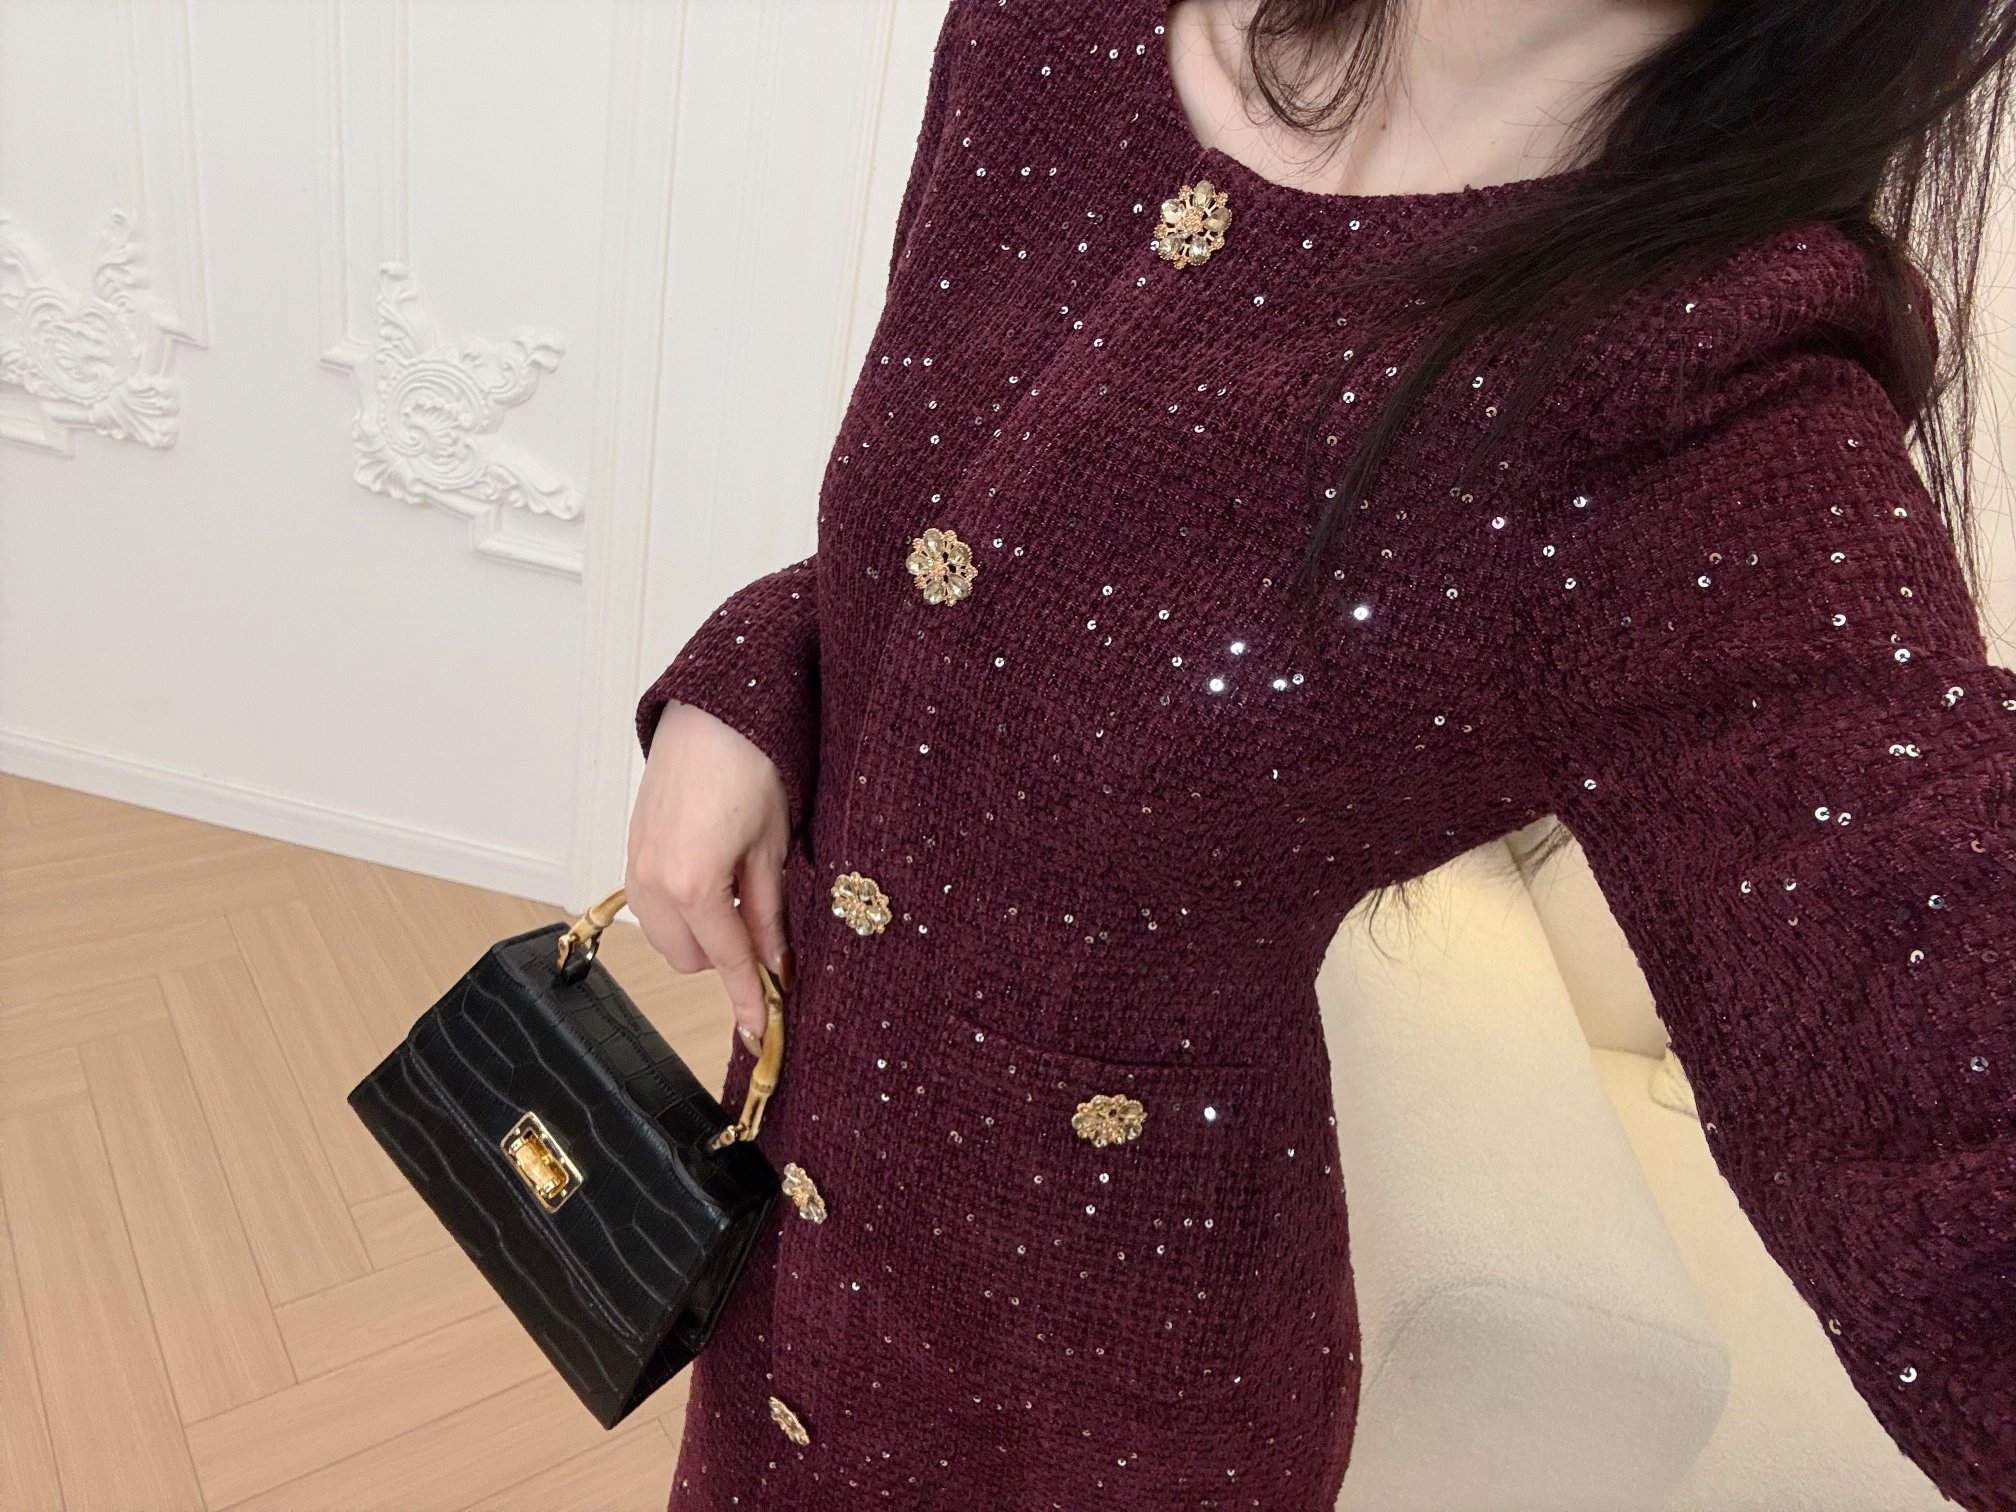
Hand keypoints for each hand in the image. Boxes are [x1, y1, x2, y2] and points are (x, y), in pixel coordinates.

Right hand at [625, 699, 793, 1053]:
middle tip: (766, 936)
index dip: (750, 997)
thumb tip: (773, 963)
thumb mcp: (773, 845)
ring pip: (666, 936)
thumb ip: (768, 912)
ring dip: (702, 934)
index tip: (763, 1028)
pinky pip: (651, 905)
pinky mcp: (631, 848)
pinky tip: (713, 879)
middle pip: (690, 959)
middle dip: (727, 958)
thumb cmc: (752, 762)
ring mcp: (635, 864)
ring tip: (740, 898)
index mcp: (693, 884)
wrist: (715, 709)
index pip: (727, 960)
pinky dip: (681, 908)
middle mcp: (653, 882)